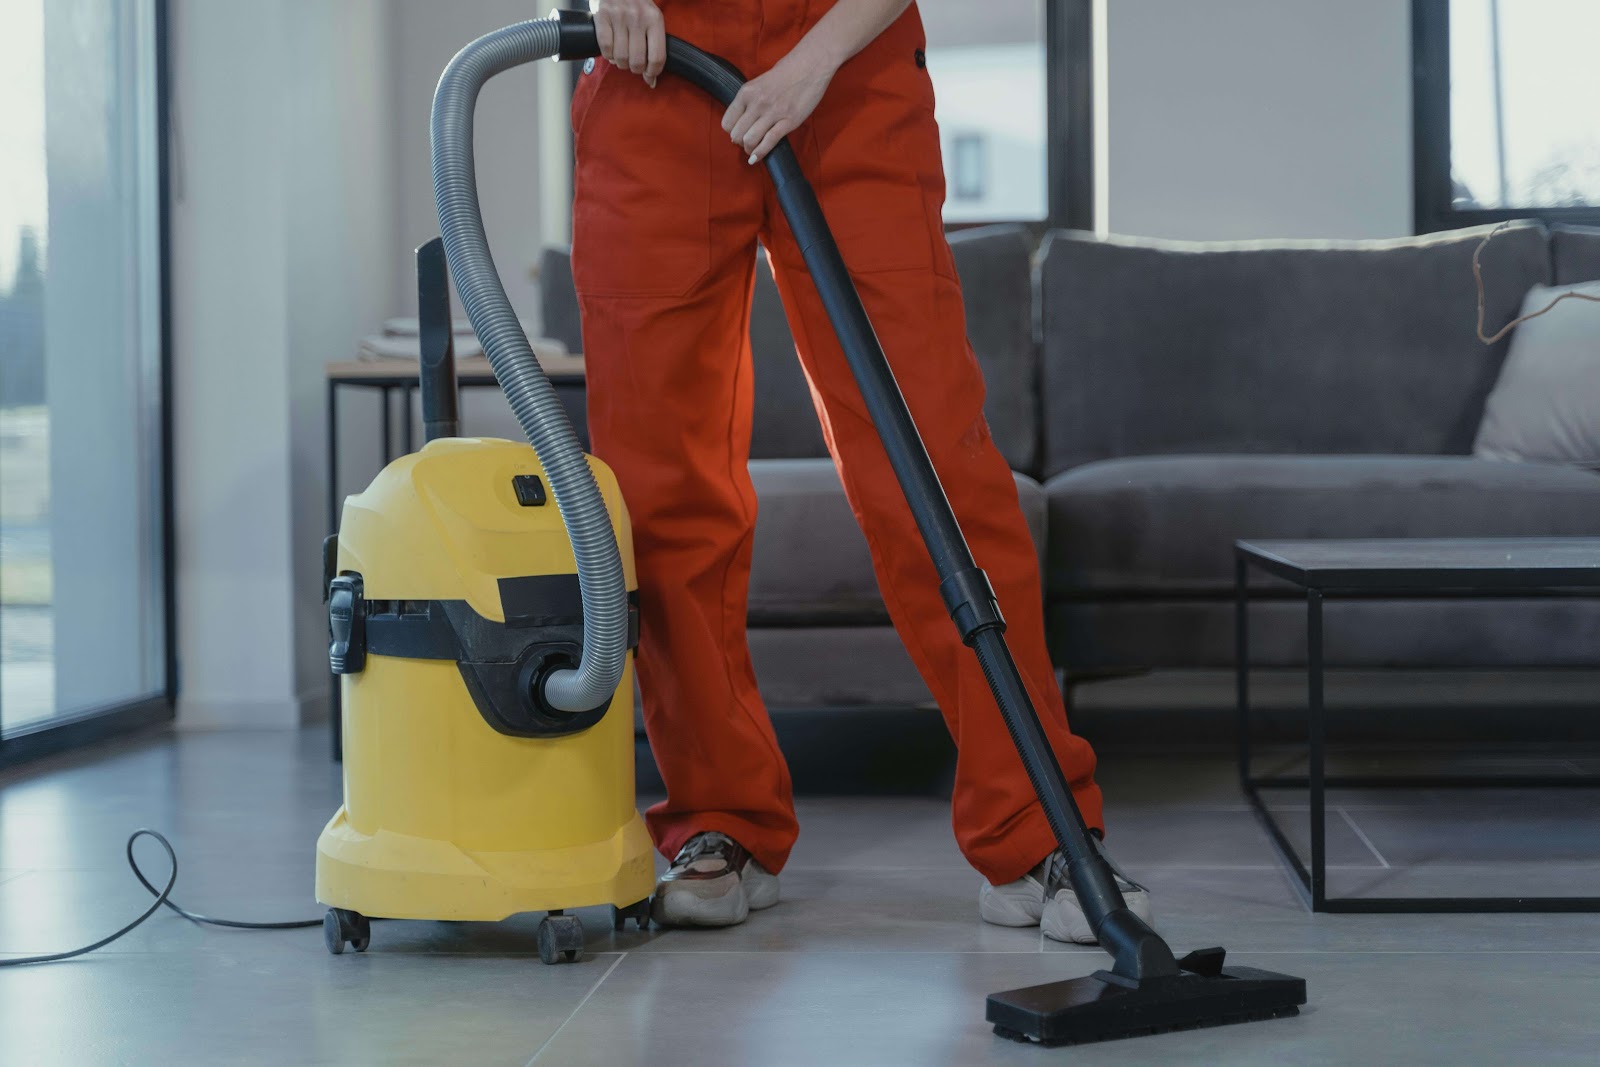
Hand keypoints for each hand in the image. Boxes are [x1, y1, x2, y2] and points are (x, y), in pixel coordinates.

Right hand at [594, 0, 664, 86]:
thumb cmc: (637, 3)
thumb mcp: (651, 17)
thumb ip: (654, 44)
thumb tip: (651, 79)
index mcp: (654, 19)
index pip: (657, 57)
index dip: (653, 73)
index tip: (650, 76)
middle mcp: (637, 17)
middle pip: (637, 61)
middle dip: (635, 69)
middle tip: (634, 65)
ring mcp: (619, 16)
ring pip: (620, 57)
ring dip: (621, 63)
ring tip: (622, 58)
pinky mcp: (602, 15)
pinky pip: (605, 47)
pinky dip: (608, 55)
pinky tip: (611, 52)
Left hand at [722, 43, 837, 163]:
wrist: (810, 65)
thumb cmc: (787, 72)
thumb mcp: (760, 82)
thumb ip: (750, 100)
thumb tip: (743, 119)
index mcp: (746, 92)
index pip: (727, 122)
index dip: (731, 131)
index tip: (738, 132)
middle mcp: (757, 103)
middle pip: (737, 134)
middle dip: (739, 142)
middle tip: (746, 142)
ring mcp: (772, 113)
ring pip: (750, 140)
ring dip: (749, 149)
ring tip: (752, 150)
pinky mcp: (788, 121)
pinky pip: (769, 142)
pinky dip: (760, 154)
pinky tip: (756, 158)